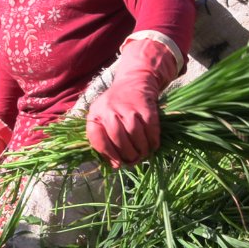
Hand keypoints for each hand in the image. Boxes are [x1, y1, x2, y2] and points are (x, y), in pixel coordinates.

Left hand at [86, 37, 178, 167]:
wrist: (134, 81)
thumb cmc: (116, 107)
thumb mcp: (103, 119)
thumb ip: (105, 141)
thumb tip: (116, 166)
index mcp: (95, 114)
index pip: (98, 138)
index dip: (108, 154)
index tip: (118, 163)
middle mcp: (109, 108)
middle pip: (118, 137)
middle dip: (128, 154)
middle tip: (134, 160)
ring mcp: (128, 106)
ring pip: (135, 134)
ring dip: (141, 149)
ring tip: (143, 154)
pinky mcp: (146, 106)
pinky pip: (150, 128)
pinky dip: (153, 140)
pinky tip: (153, 145)